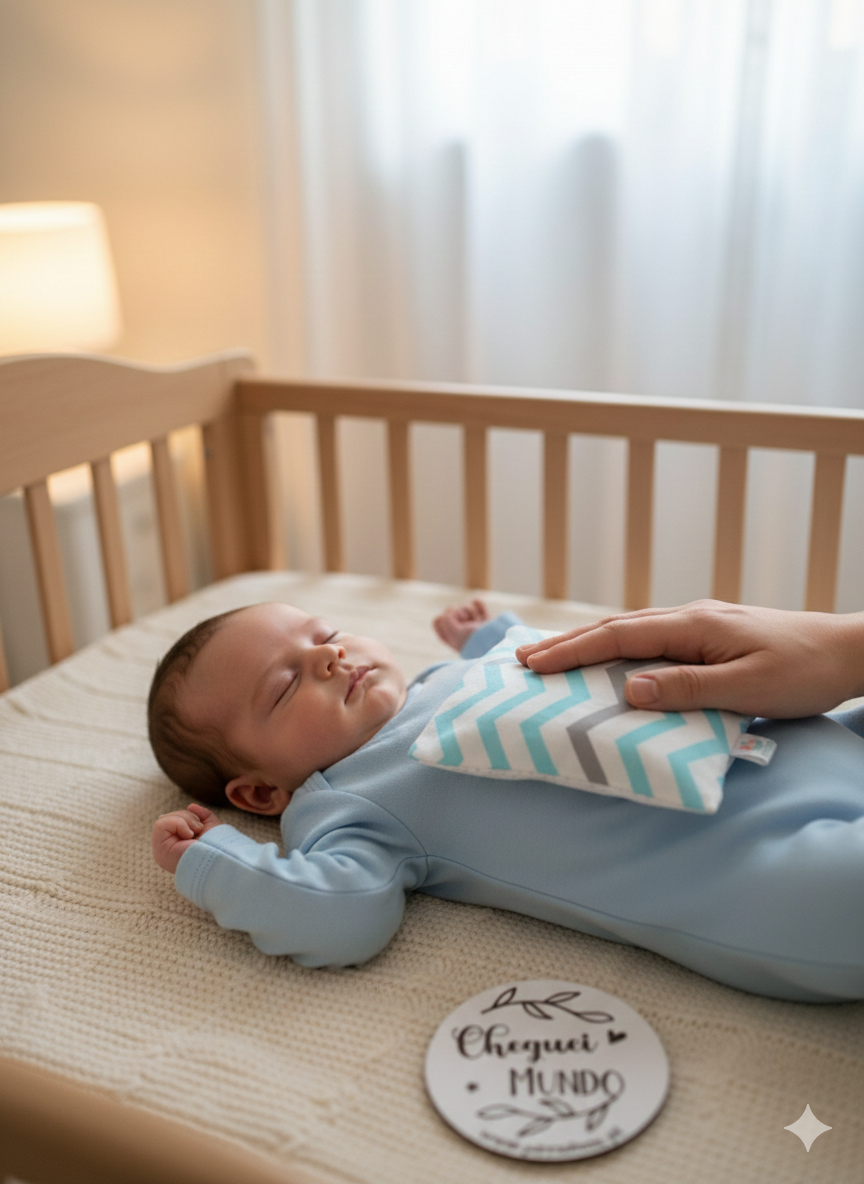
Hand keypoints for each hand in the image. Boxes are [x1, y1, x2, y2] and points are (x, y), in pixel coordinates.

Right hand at [152, 803, 221, 873]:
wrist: (219, 858)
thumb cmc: (217, 846)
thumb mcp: (210, 826)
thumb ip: (201, 815)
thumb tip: (191, 806)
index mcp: (176, 846)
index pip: (174, 821)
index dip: (188, 818)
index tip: (200, 827)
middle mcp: (166, 849)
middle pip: (169, 817)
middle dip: (187, 817)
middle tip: (199, 829)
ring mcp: (161, 851)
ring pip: (164, 818)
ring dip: (184, 820)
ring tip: (194, 833)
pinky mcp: (159, 850)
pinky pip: (161, 824)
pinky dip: (178, 824)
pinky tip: (188, 835)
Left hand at [433, 598, 488, 651]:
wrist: (496, 645)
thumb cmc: (473, 641)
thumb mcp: (454, 632)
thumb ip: (447, 618)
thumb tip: (452, 608)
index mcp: (450, 638)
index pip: (438, 621)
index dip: (442, 618)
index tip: (450, 623)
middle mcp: (460, 633)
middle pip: (452, 613)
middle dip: (457, 614)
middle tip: (465, 621)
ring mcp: (474, 628)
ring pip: (465, 610)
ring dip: (467, 609)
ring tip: (473, 618)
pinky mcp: (486, 623)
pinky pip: (479, 607)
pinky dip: (478, 603)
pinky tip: (477, 601)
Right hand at [514, 599, 863, 717]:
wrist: (849, 651)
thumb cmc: (803, 671)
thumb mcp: (747, 687)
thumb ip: (687, 689)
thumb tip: (628, 690)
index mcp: (693, 627)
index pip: (617, 637)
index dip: (571, 652)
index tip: (530, 666)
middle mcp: (690, 618)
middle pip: (615, 628)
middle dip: (567, 644)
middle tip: (522, 660)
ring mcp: (700, 624)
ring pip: (630, 631)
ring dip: (588, 643)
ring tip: (552, 658)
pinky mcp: (710, 636)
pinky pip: (650, 639)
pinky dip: (617, 648)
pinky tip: (611, 661)